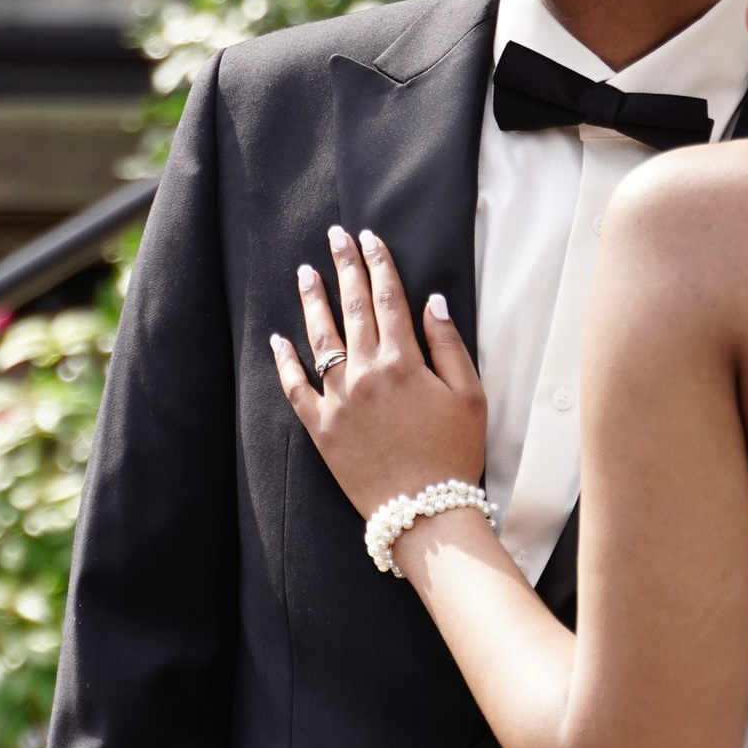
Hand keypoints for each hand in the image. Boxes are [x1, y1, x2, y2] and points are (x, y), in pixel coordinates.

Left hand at [271, 226, 487, 524]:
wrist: (423, 511)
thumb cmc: (453, 454)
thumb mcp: (469, 396)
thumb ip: (448, 345)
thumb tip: (432, 302)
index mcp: (404, 362)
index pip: (388, 299)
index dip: (378, 264)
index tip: (369, 238)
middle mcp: (366, 373)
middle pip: (352, 308)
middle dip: (344, 267)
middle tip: (334, 236)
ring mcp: (338, 399)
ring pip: (320, 338)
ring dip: (312, 301)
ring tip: (306, 272)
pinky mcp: (320, 427)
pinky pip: (295, 387)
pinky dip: (284, 361)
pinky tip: (277, 338)